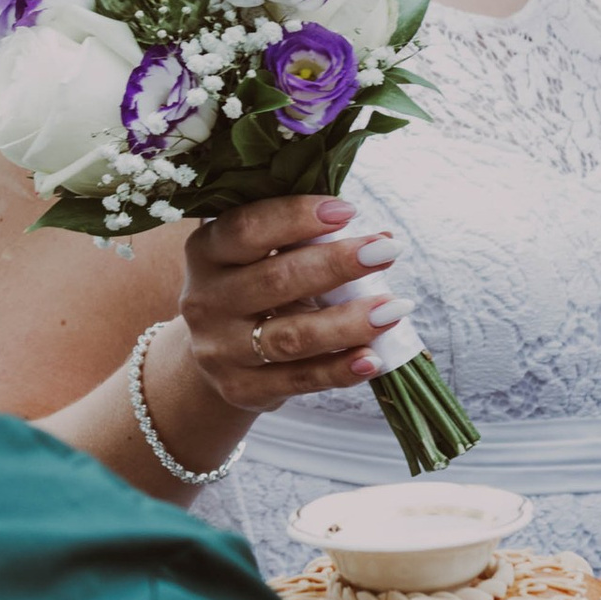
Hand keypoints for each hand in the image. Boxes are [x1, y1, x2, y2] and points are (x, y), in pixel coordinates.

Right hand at [179, 197, 403, 411]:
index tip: (348, 210)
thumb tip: (384, 239)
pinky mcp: (241, 389)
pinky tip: (373, 358)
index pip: (246, 229)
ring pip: (292, 337)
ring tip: (394, 308)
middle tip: (386, 252)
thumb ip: (307, 241)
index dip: (295, 217)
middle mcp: (206, 300)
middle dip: (336, 265)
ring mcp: (220, 350)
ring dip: (348, 322)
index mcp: (207, 251)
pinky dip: (340, 370)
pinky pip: (300, 379)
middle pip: (275, 281)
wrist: (212, 355)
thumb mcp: (260, 256)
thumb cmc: (252, 287)